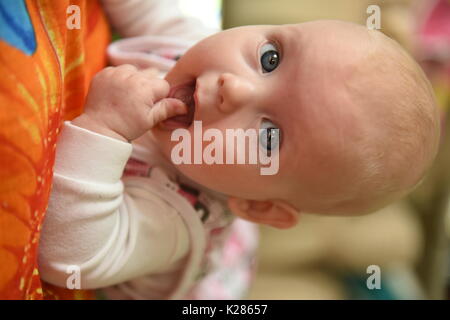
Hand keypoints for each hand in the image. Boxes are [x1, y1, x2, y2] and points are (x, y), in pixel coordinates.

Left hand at [72, 64, 186, 141]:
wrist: (99, 129)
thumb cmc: (126, 127)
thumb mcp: (150, 120)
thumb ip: (167, 108)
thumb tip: (184, 105)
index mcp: (146, 87)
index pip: (163, 84)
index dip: (160, 96)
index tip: (151, 106)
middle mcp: (131, 76)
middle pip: (150, 74)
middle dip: (148, 85)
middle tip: (139, 102)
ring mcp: (116, 73)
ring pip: (134, 70)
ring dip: (134, 79)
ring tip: (127, 96)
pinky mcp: (103, 73)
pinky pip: (118, 70)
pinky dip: (119, 78)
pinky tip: (116, 93)